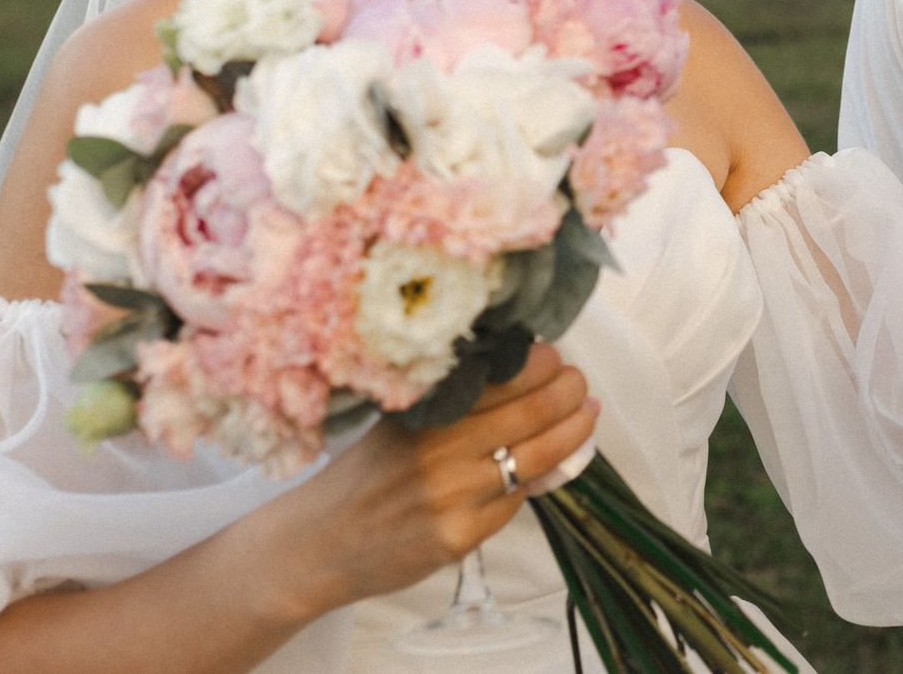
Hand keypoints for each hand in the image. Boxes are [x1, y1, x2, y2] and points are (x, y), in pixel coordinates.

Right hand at [259, 342, 600, 620]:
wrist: (317, 545)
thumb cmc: (365, 476)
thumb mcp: (400, 423)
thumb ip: (455, 403)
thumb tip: (529, 374)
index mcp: (425, 410)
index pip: (505, 372)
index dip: (544, 362)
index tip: (555, 358)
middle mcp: (439, 448)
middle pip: (534, 409)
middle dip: (571, 392)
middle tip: (580, 385)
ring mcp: (452, 496)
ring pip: (538, 457)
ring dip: (573, 434)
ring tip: (585, 418)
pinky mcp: (459, 537)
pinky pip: (514, 502)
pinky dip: (527, 484)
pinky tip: (531, 472)